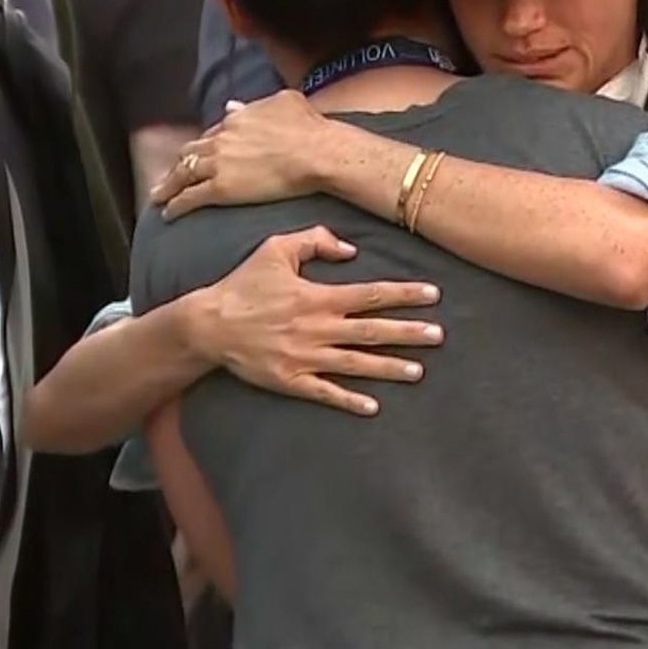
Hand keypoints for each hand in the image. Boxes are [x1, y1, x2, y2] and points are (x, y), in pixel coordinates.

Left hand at [151, 91, 335, 218]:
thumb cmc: (310, 127)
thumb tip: (233, 105)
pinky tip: (168, 213)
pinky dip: (176, 205)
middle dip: (180, 163)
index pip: (213, 133)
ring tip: (159, 196)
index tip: (202, 154)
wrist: (317, 153)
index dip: (206, 145)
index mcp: (236, 120)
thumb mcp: (284, 101)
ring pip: (183, 174)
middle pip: (191, 152)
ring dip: (168, 185)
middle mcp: (221, 139)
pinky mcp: (220, 189)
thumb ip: (255, 104)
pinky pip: (189, 198)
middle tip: (173, 174)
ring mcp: (218, 164)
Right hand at [184, 226, 444, 415]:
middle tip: (440, 336)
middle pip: (373, 331)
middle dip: (409, 333)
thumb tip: (351, 248)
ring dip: (389, 368)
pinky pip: (325, 392)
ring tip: (419, 371)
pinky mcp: (290, 380)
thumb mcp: (276, 249)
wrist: (206, 325)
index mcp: (318, 297)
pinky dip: (349, 400)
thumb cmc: (243, 285)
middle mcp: (317, 328)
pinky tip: (373, 407)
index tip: (433, 295)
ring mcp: (305, 357)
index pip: (372, 294)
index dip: (405, 294)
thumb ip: (315, 241)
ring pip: (356, 364)